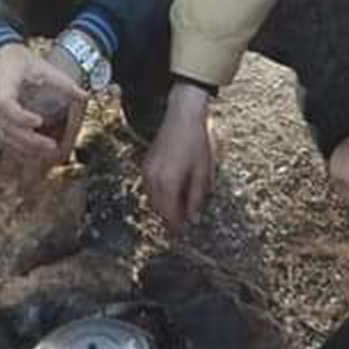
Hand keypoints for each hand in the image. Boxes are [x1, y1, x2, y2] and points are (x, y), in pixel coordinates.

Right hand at [0, 43, 87, 165]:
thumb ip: (62, 82)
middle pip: (5, 126)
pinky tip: (35, 153)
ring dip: (25, 147)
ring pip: (3, 136)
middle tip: (51, 146)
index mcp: (3, 83)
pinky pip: (2, 139)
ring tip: (48, 151)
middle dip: (28, 139)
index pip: (5, 104)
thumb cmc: (20, 61)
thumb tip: (84, 95)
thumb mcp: (42, 66)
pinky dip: (17, 148)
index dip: (20, 116)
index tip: (39, 121)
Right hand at [142, 82, 215, 230]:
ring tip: (180, 208)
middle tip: (184, 223)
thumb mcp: (202, 172)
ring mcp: (147, 171)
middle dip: (170, 218)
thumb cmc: (196, 142)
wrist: (182, 117)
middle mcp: (153, 179)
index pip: (170, 214)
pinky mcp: (146, 164)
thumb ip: (196, 197)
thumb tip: (194, 218)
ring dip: (164, 207)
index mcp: (168, 182)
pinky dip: (159, 195)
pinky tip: (172, 193)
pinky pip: (150, 188)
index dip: (177, 226)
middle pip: (159, 209)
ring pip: (152, 199)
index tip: (186, 231)